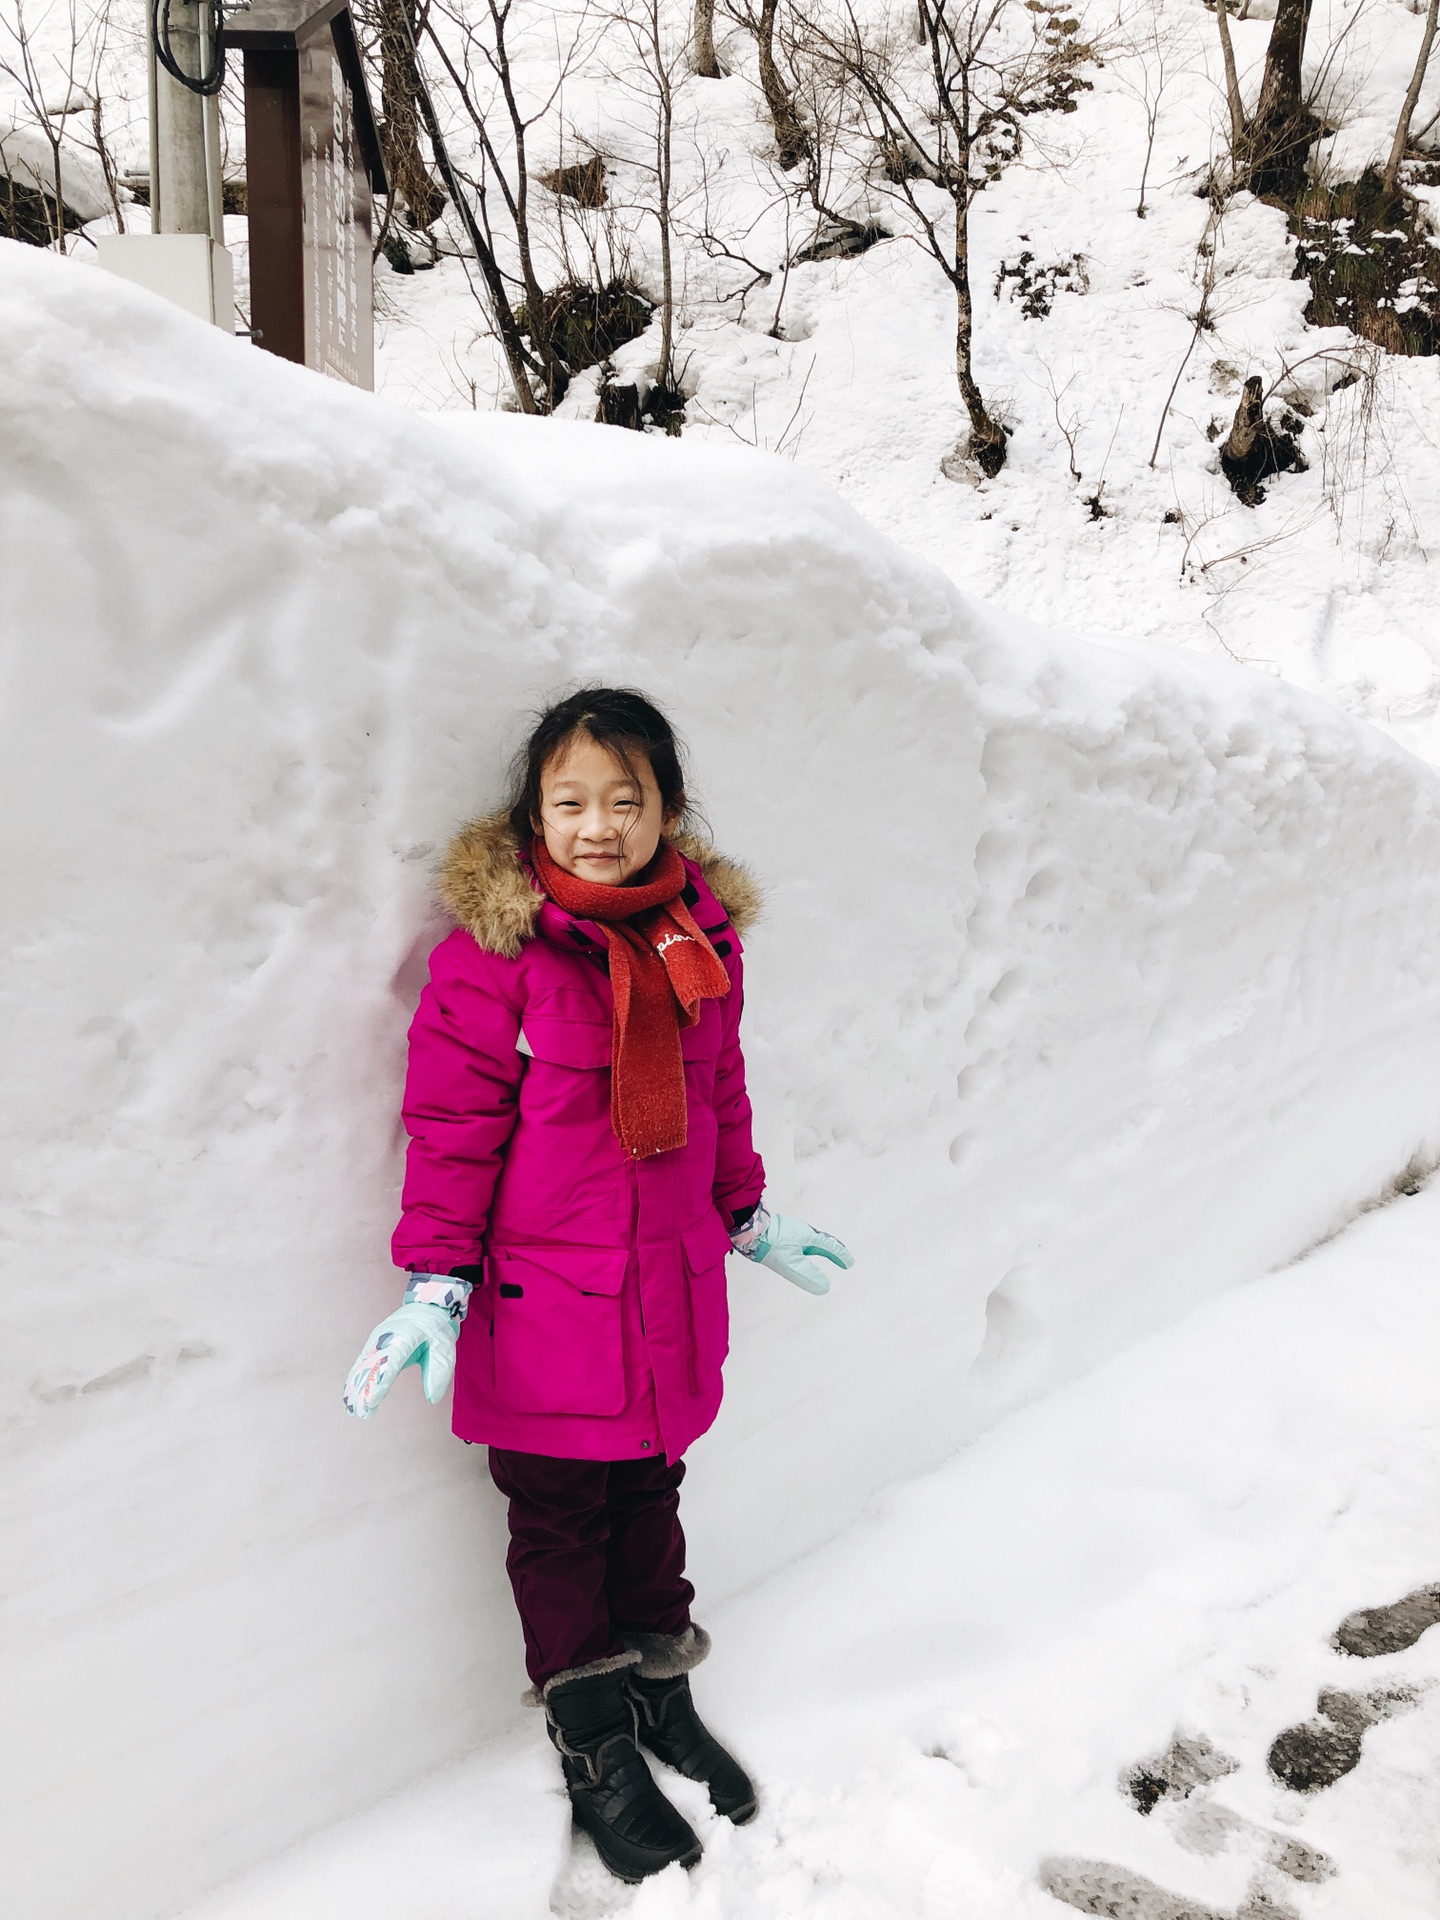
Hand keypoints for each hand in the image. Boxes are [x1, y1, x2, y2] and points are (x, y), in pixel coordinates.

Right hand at [342, 1275, 470, 1418]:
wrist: (426, 1303)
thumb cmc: (436, 1326)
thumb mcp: (445, 1346)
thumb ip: (439, 1372)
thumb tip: (432, 1398)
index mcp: (405, 1337)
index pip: (390, 1363)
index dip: (380, 1383)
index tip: (372, 1401)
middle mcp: (386, 1338)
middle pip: (372, 1366)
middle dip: (365, 1391)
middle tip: (361, 1413)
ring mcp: (377, 1340)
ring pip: (363, 1365)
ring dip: (356, 1387)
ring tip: (352, 1409)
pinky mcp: (374, 1344)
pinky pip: (362, 1363)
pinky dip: (355, 1378)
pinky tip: (349, 1394)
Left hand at [729, 1202, 852, 1295]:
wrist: (749, 1228)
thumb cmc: (770, 1244)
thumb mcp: (790, 1263)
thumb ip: (808, 1275)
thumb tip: (825, 1287)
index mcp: (808, 1236)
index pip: (830, 1246)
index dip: (841, 1256)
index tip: (850, 1264)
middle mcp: (803, 1231)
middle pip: (824, 1241)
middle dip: (834, 1251)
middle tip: (844, 1260)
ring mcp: (792, 1230)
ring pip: (812, 1240)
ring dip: (822, 1248)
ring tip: (827, 1255)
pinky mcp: (783, 1231)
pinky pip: (802, 1240)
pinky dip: (810, 1247)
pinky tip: (801, 1251)